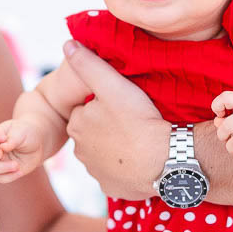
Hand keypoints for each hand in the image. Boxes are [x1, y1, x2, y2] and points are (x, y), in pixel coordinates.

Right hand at [0, 119, 45, 182]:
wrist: (38, 144)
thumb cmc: (26, 133)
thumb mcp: (21, 131)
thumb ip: (12, 138)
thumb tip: (3, 147)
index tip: (4, 137)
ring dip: (1, 167)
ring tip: (16, 165)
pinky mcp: (5, 172)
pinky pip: (1, 178)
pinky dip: (10, 176)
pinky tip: (20, 171)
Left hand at [63, 41, 167, 199]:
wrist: (165, 161)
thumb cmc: (139, 121)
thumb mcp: (113, 86)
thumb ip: (88, 64)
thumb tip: (68, 44)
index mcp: (77, 125)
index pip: (87, 109)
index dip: (105, 105)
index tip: (123, 105)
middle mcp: (80, 152)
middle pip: (94, 132)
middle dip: (107, 126)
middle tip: (132, 121)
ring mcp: (96, 173)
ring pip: (104, 153)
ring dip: (116, 147)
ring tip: (138, 139)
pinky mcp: (112, 188)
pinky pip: (116, 174)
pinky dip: (125, 168)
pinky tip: (140, 160)